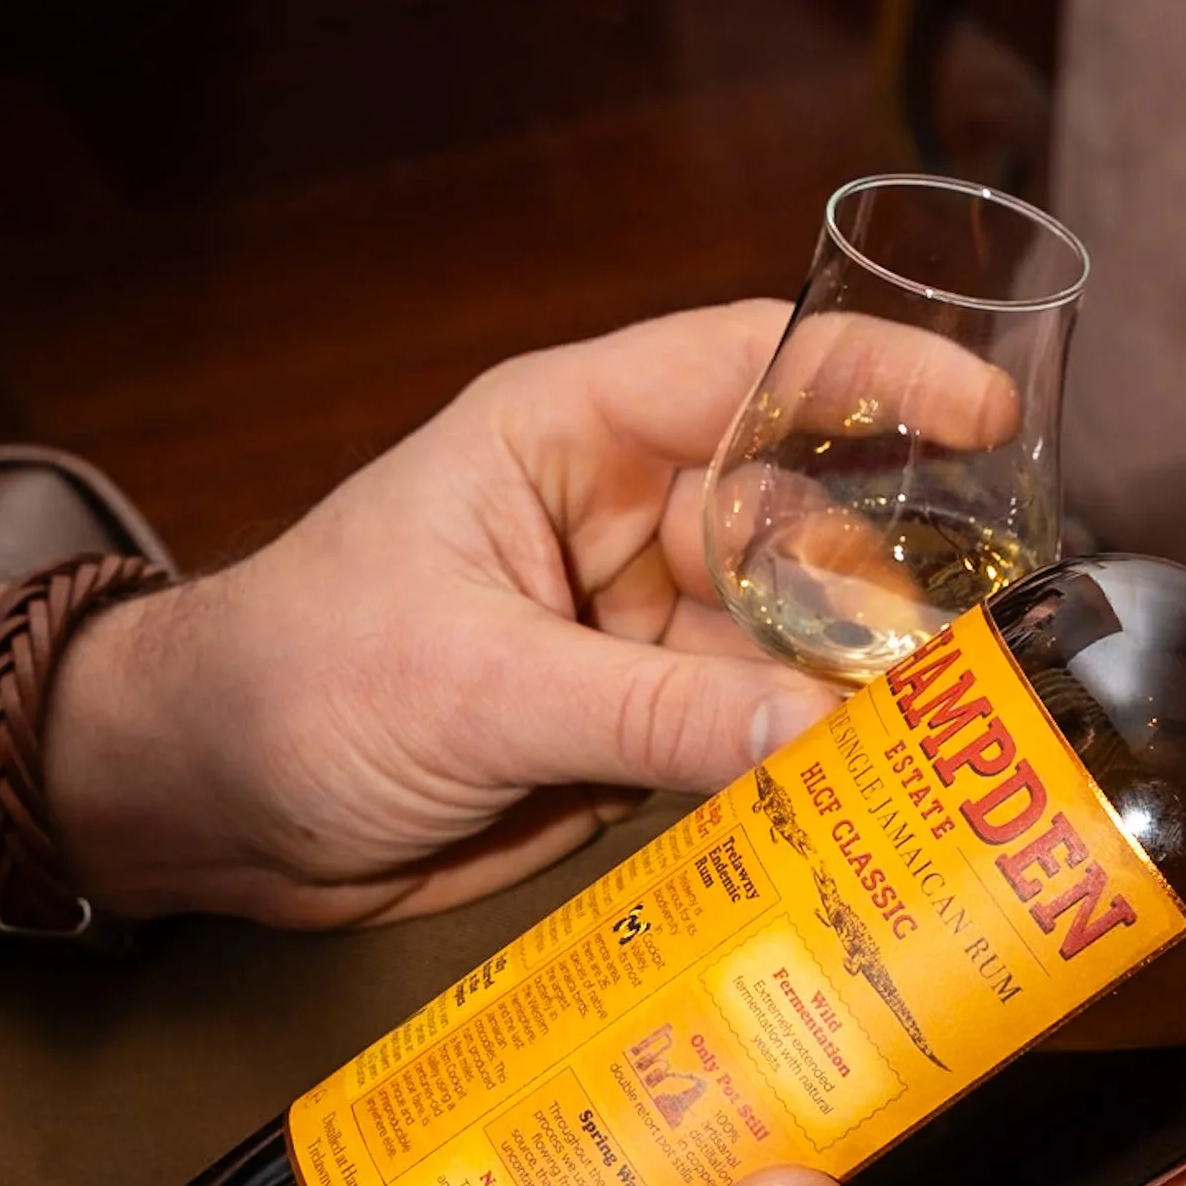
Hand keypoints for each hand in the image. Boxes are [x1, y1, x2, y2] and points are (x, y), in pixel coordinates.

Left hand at [57, 303, 1012, 933]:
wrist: (200, 805)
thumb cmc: (290, 684)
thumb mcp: (474, 687)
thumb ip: (651, 709)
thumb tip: (816, 729)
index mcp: (570, 439)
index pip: (749, 370)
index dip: (872, 381)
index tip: (984, 414)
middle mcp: (618, 523)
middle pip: (800, 532)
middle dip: (885, 593)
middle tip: (968, 670)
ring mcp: (627, 634)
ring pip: (786, 653)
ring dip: (852, 706)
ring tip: (937, 763)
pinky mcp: (627, 737)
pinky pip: (744, 745)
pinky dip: (800, 780)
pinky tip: (865, 815)